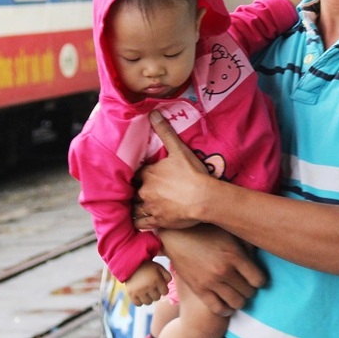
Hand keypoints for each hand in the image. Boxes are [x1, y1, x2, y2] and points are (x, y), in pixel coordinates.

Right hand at [124, 260, 171, 306]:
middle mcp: (148, 286)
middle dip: (155, 293)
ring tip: (146, 291)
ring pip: (148, 302)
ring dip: (148, 298)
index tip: (158, 284)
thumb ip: (167, 275)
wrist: (130, 263)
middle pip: (157, 298)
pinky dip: (139, 301)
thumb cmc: (147, 266)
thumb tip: (168, 285)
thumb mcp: (159, 267)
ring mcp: (139, 291)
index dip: (163, 288)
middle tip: (151, 287)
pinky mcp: (131, 294)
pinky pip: (138, 304)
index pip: (165, 292)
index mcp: (156, 279)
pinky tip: (139, 294)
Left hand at [134, 111, 212, 228]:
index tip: (143, 177)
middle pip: (135, 191)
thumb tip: (153, 113)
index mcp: (148, 174)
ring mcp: (150, 207)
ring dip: (137, 207)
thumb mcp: (179, 149)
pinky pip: (141, 224)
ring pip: (135, 208)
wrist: (204, 198)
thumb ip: (165, 132)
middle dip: (138, 191)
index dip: (140, 175)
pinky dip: (139, 222)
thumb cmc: (192, 174)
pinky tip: (140, 222)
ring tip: (141, 206)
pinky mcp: (157, 221)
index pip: (137, 174)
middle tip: (145, 192)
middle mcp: (145, 191)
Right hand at [159, 226, 265, 315]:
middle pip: (249, 292)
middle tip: (245, 284)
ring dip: (240, 300)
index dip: (260, 280)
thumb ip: (246, 243)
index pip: (259, 280)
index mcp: (234, 255)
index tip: (256, 277)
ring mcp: (210, 282)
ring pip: (236, 303)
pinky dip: (226, 309)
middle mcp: (224, 271)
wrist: (176, 236)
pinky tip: (227, 303)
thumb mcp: (228, 232)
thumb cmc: (205, 230)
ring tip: (237, 293)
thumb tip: (263, 248)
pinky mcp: (198, 289)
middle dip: (250, 289)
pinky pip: (218, 308)